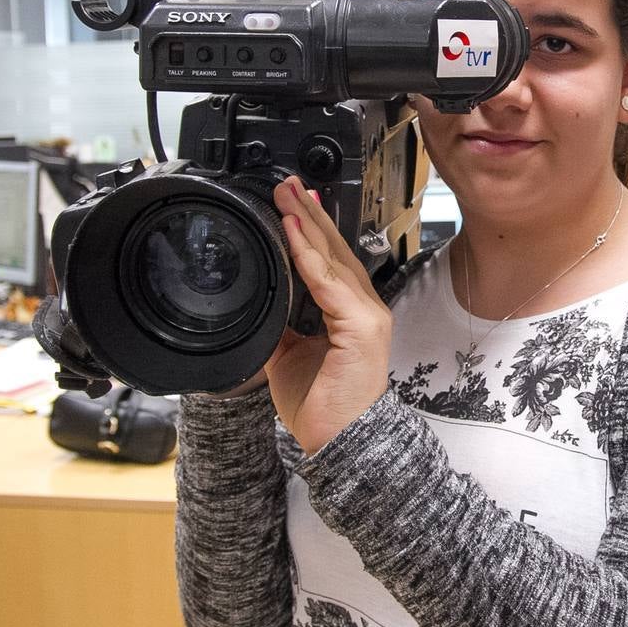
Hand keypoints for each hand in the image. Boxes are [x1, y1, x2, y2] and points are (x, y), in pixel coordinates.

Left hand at [264, 176, 392, 454]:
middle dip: (309, 215)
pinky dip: (308, 255)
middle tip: (288, 184)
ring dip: (307, 225)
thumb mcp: (289, 355)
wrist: (341, 442)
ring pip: (332, 259)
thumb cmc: (323, 404)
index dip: (312, 231)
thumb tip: (260, 302)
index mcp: (350, 312)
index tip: (294, 205)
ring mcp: (367, 314)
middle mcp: (364, 307)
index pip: (331, 261)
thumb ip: (280, 324)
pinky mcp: (361, 326)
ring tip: (287, 196)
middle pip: (335, 250)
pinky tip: (292, 232)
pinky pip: (328, 283)